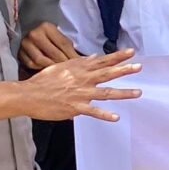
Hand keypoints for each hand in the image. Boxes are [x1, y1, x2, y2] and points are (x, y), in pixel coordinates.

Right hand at [18, 48, 141, 121]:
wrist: (29, 95)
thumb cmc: (43, 81)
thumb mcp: (61, 67)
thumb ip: (79, 63)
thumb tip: (93, 57)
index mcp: (78, 69)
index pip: (102, 61)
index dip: (117, 56)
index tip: (131, 52)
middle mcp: (82, 79)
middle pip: (107, 73)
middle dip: (124, 70)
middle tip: (139, 67)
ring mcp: (80, 94)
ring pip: (106, 92)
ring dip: (123, 92)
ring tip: (138, 92)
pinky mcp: (75, 107)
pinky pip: (93, 111)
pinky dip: (105, 115)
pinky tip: (116, 117)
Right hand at [19, 22, 78, 71]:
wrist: (29, 32)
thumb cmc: (49, 37)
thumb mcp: (59, 36)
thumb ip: (67, 47)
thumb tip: (80, 60)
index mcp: (47, 27)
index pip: (63, 44)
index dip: (72, 55)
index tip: (79, 64)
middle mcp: (34, 34)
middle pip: (53, 53)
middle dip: (64, 63)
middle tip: (71, 70)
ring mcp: (25, 44)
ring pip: (41, 60)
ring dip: (52, 66)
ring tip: (59, 70)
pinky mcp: (20, 53)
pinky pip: (32, 64)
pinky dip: (41, 68)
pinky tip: (47, 68)